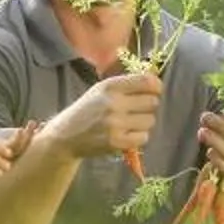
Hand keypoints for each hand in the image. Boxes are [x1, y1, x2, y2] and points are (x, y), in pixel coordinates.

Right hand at [44, 68, 163, 160]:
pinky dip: (138, 137)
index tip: (156, 90)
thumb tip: (155, 83)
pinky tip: (127, 134)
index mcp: (110, 86)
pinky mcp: (117, 141)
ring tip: (130, 123)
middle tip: (138, 110)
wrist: (66, 135)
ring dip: (143, 122)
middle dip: (149, 106)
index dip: (156, 86)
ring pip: (150, 120)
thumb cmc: (88, 110)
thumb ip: (126, 85)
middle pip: (152, 102)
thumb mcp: (101, 90)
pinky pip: (144, 137)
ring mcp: (115, 123)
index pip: (146, 81)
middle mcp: (113, 102)